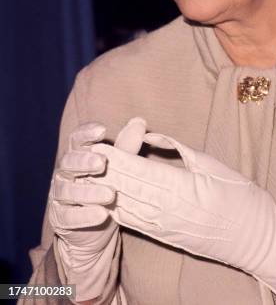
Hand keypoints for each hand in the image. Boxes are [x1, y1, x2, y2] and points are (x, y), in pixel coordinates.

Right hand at [49, 119, 145, 301]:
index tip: (102, 130)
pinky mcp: (60, 219)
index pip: (76, 139)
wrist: (96, 229)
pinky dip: (84, 216)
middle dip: (84, 161)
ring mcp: (60, 196)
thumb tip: (140, 122)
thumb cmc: (107, 188)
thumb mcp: (118, 168)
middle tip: (102, 163)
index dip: (86, 133)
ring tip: (110, 195)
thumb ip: (125, 147)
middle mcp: (65, 173)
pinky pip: (69, 217)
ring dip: (88, 192)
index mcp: (78, 155)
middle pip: (68, 162)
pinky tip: (101, 215)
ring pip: (68, 190)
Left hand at [88, 119, 275, 304]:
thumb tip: (153, 135)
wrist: (254, 237)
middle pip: (126, 187)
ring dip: (105, 189)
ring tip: (89, 174)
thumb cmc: (240, 196)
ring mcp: (164, 226)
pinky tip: (104, 199)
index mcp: (180, 187)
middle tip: (84, 154)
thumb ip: (179, 150)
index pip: (138, 170)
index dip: (116, 156)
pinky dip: (116, 209)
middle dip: (104, 170)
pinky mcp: (165, 236)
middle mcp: (166, 209)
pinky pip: (134, 222)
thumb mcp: (212, 164)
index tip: (98, 143)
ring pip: (125, 206)